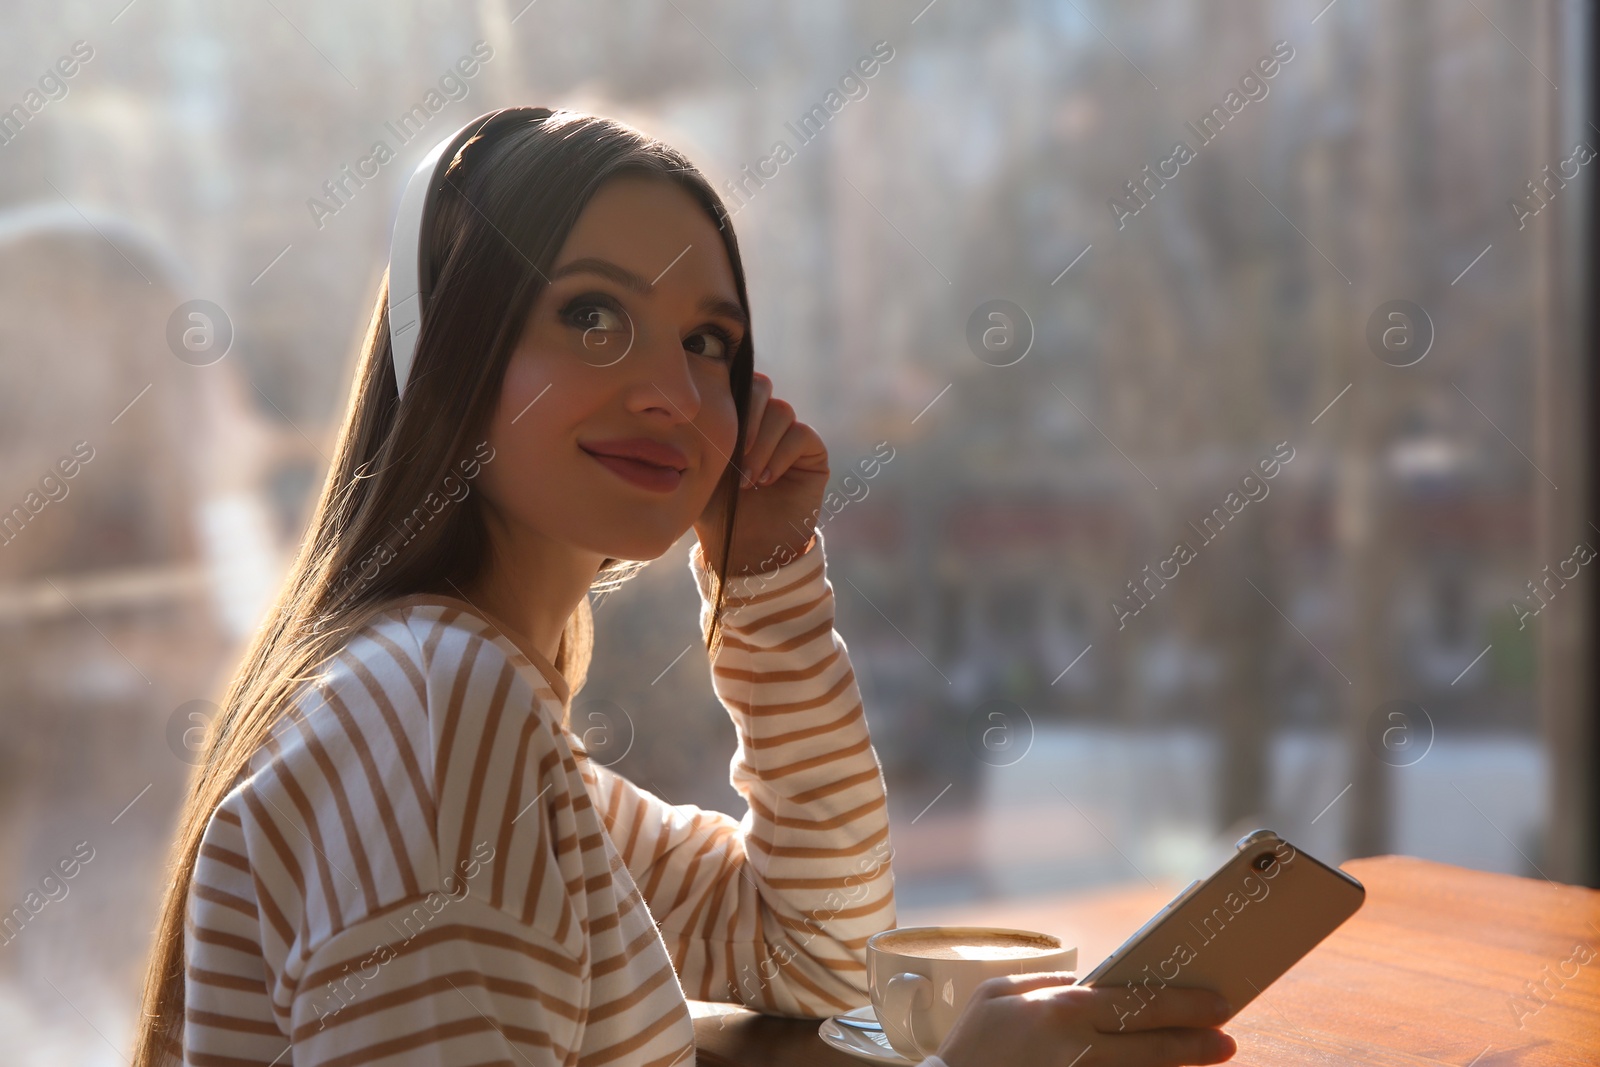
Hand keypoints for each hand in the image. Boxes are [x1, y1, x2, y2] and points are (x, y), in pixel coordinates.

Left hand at [694, 371, 828, 575]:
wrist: (747, 550)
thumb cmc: (718, 513)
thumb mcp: (701, 470)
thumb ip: (702, 434)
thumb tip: (694, 401)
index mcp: (737, 419)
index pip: (736, 383)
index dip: (728, 395)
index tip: (715, 428)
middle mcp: (766, 422)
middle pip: (761, 387)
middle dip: (747, 416)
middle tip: (734, 453)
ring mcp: (790, 436)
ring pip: (781, 411)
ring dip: (761, 444)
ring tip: (748, 479)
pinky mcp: (812, 453)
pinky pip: (800, 434)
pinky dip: (781, 455)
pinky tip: (766, 480)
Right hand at [935, 973, 1236, 1066]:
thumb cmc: (971, 1045)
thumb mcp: (996, 993)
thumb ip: (1045, 980)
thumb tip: (1086, 980)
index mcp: (1063, 1010)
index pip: (1140, 1004)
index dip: (1185, 1004)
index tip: (1216, 1004)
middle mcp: (1080, 1049)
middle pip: (1155, 1047)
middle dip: (1197, 1044)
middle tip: (1226, 1042)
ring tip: (1202, 1062)